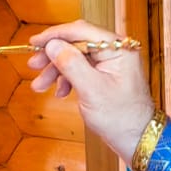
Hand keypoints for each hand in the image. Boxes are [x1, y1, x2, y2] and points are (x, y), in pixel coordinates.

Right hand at [26, 20, 155, 164]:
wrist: (137, 140)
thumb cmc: (120, 117)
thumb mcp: (91, 90)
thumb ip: (71, 64)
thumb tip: (52, 45)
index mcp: (118, 49)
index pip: (81, 31)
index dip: (55, 35)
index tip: (35, 42)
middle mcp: (115, 51)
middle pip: (76, 43)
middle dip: (53, 55)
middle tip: (33, 64)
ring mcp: (110, 64)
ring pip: (75, 57)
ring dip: (56, 70)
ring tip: (39, 85)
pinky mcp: (105, 75)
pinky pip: (81, 69)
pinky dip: (67, 79)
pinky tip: (60, 92)